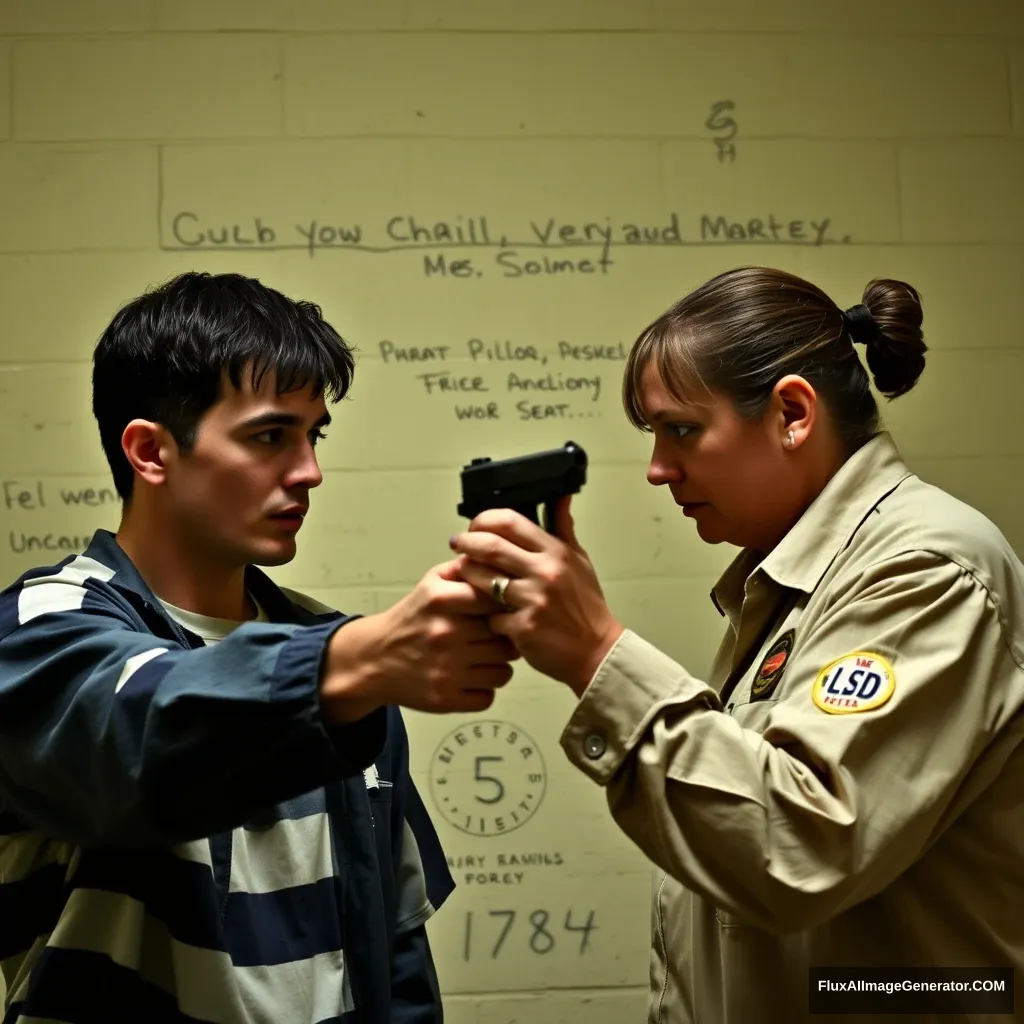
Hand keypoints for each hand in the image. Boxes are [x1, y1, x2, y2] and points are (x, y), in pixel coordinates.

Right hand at [320, 559, 517, 719]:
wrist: (374, 658)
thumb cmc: (411, 618)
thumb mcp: (430, 583)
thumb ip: (463, 569)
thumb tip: (496, 561)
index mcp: (441, 600)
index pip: (496, 598)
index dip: (505, 605)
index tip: (502, 609)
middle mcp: (445, 634)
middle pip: (505, 637)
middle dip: (505, 636)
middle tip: (494, 636)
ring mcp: (446, 670)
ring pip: (504, 670)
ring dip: (498, 665)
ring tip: (483, 657)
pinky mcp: (446, 699)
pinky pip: (489, 697)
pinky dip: (484, 689)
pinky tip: (472, 676)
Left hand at [448, 497, 622, 696]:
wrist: (596, 650)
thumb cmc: (586, 605)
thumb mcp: (579, 561)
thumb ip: (563, 528)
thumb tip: (560, 496)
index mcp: (556, 552)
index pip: (510, 522)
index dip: (484, 520)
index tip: (474, 526)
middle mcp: (544, 572)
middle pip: (489, 547)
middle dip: (465, 542)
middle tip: (456, 544)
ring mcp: (533, 601)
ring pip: (482, 579)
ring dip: (467, 574)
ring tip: (463, 573)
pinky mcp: (523, 628)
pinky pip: (490, 615)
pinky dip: (484, 614)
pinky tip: (484, 614)